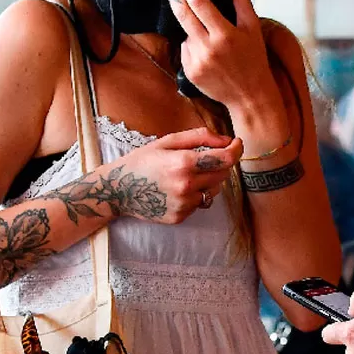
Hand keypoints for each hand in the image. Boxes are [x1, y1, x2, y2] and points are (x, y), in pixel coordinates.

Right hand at [98, 128, 241, 223]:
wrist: (117, 190)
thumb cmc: (142, 161)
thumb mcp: (167, 141)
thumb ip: (200, 137)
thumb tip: (227, 140)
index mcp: (183, 163)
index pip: (225, 159)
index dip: (236, 150)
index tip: (237, 143)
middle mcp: (186, 185)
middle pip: (223, 174)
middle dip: (220, 163)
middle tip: (205, 158)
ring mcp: (184, 204)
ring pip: (214, 190)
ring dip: (209, 180)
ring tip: (186, 175)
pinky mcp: (181, 217)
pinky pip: (200, 203)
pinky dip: (195, 194)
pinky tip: (176, 189)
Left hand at [162, 0, 280, 112]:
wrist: (250, 96)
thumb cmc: (254, 57)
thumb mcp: (252, 26)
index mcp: (225, 34)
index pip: (200, 3)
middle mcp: (208, 48)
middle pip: (182, 14)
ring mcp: (196, 61)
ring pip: (185, 33)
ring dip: (193, 29)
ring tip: (213, 40)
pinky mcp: (189, 72)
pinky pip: (185, 49)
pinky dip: (193, 46)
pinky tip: (209, 55)